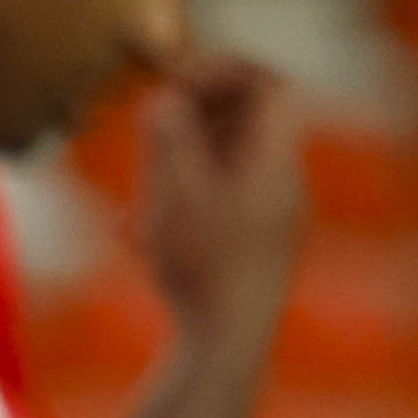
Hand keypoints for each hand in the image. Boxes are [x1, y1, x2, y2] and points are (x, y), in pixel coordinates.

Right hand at [136, 50, 307, 345]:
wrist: (228, 347)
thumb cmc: (203, 266)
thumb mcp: (176, 189)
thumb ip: (170, 135)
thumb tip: (165, 98)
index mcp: (275, 161)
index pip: (271, 86)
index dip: (226, 70)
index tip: (179, 79)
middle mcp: (283, 186)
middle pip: (249, 123)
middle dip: (197, 115)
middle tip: (152, 126)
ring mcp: (271, 223)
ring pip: (229, 166)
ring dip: (183, 162)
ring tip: (141, 187)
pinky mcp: (253, 255)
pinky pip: (219, 207)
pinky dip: (181, 203)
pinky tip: (133, 232)